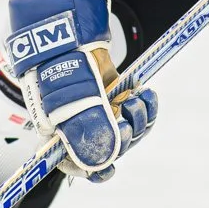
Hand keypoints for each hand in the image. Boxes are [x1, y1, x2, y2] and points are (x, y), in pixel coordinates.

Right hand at [3, 0, 156, 182]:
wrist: (70, 36)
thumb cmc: (61, 70)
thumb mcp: (71, 103)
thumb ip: (88, 132)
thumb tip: (104, 162)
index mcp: (61, 134)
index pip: (77, 165)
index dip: (95, 171)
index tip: (110, 169)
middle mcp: (81, 126)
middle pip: (110, 149)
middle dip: (123, 138)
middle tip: (124, 121)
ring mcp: (101, 112)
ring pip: (129, 132)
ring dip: (138, 120)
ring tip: (136, 100)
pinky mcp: (117, 98)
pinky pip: (140, 114)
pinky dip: (147, 107)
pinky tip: (147, 94)